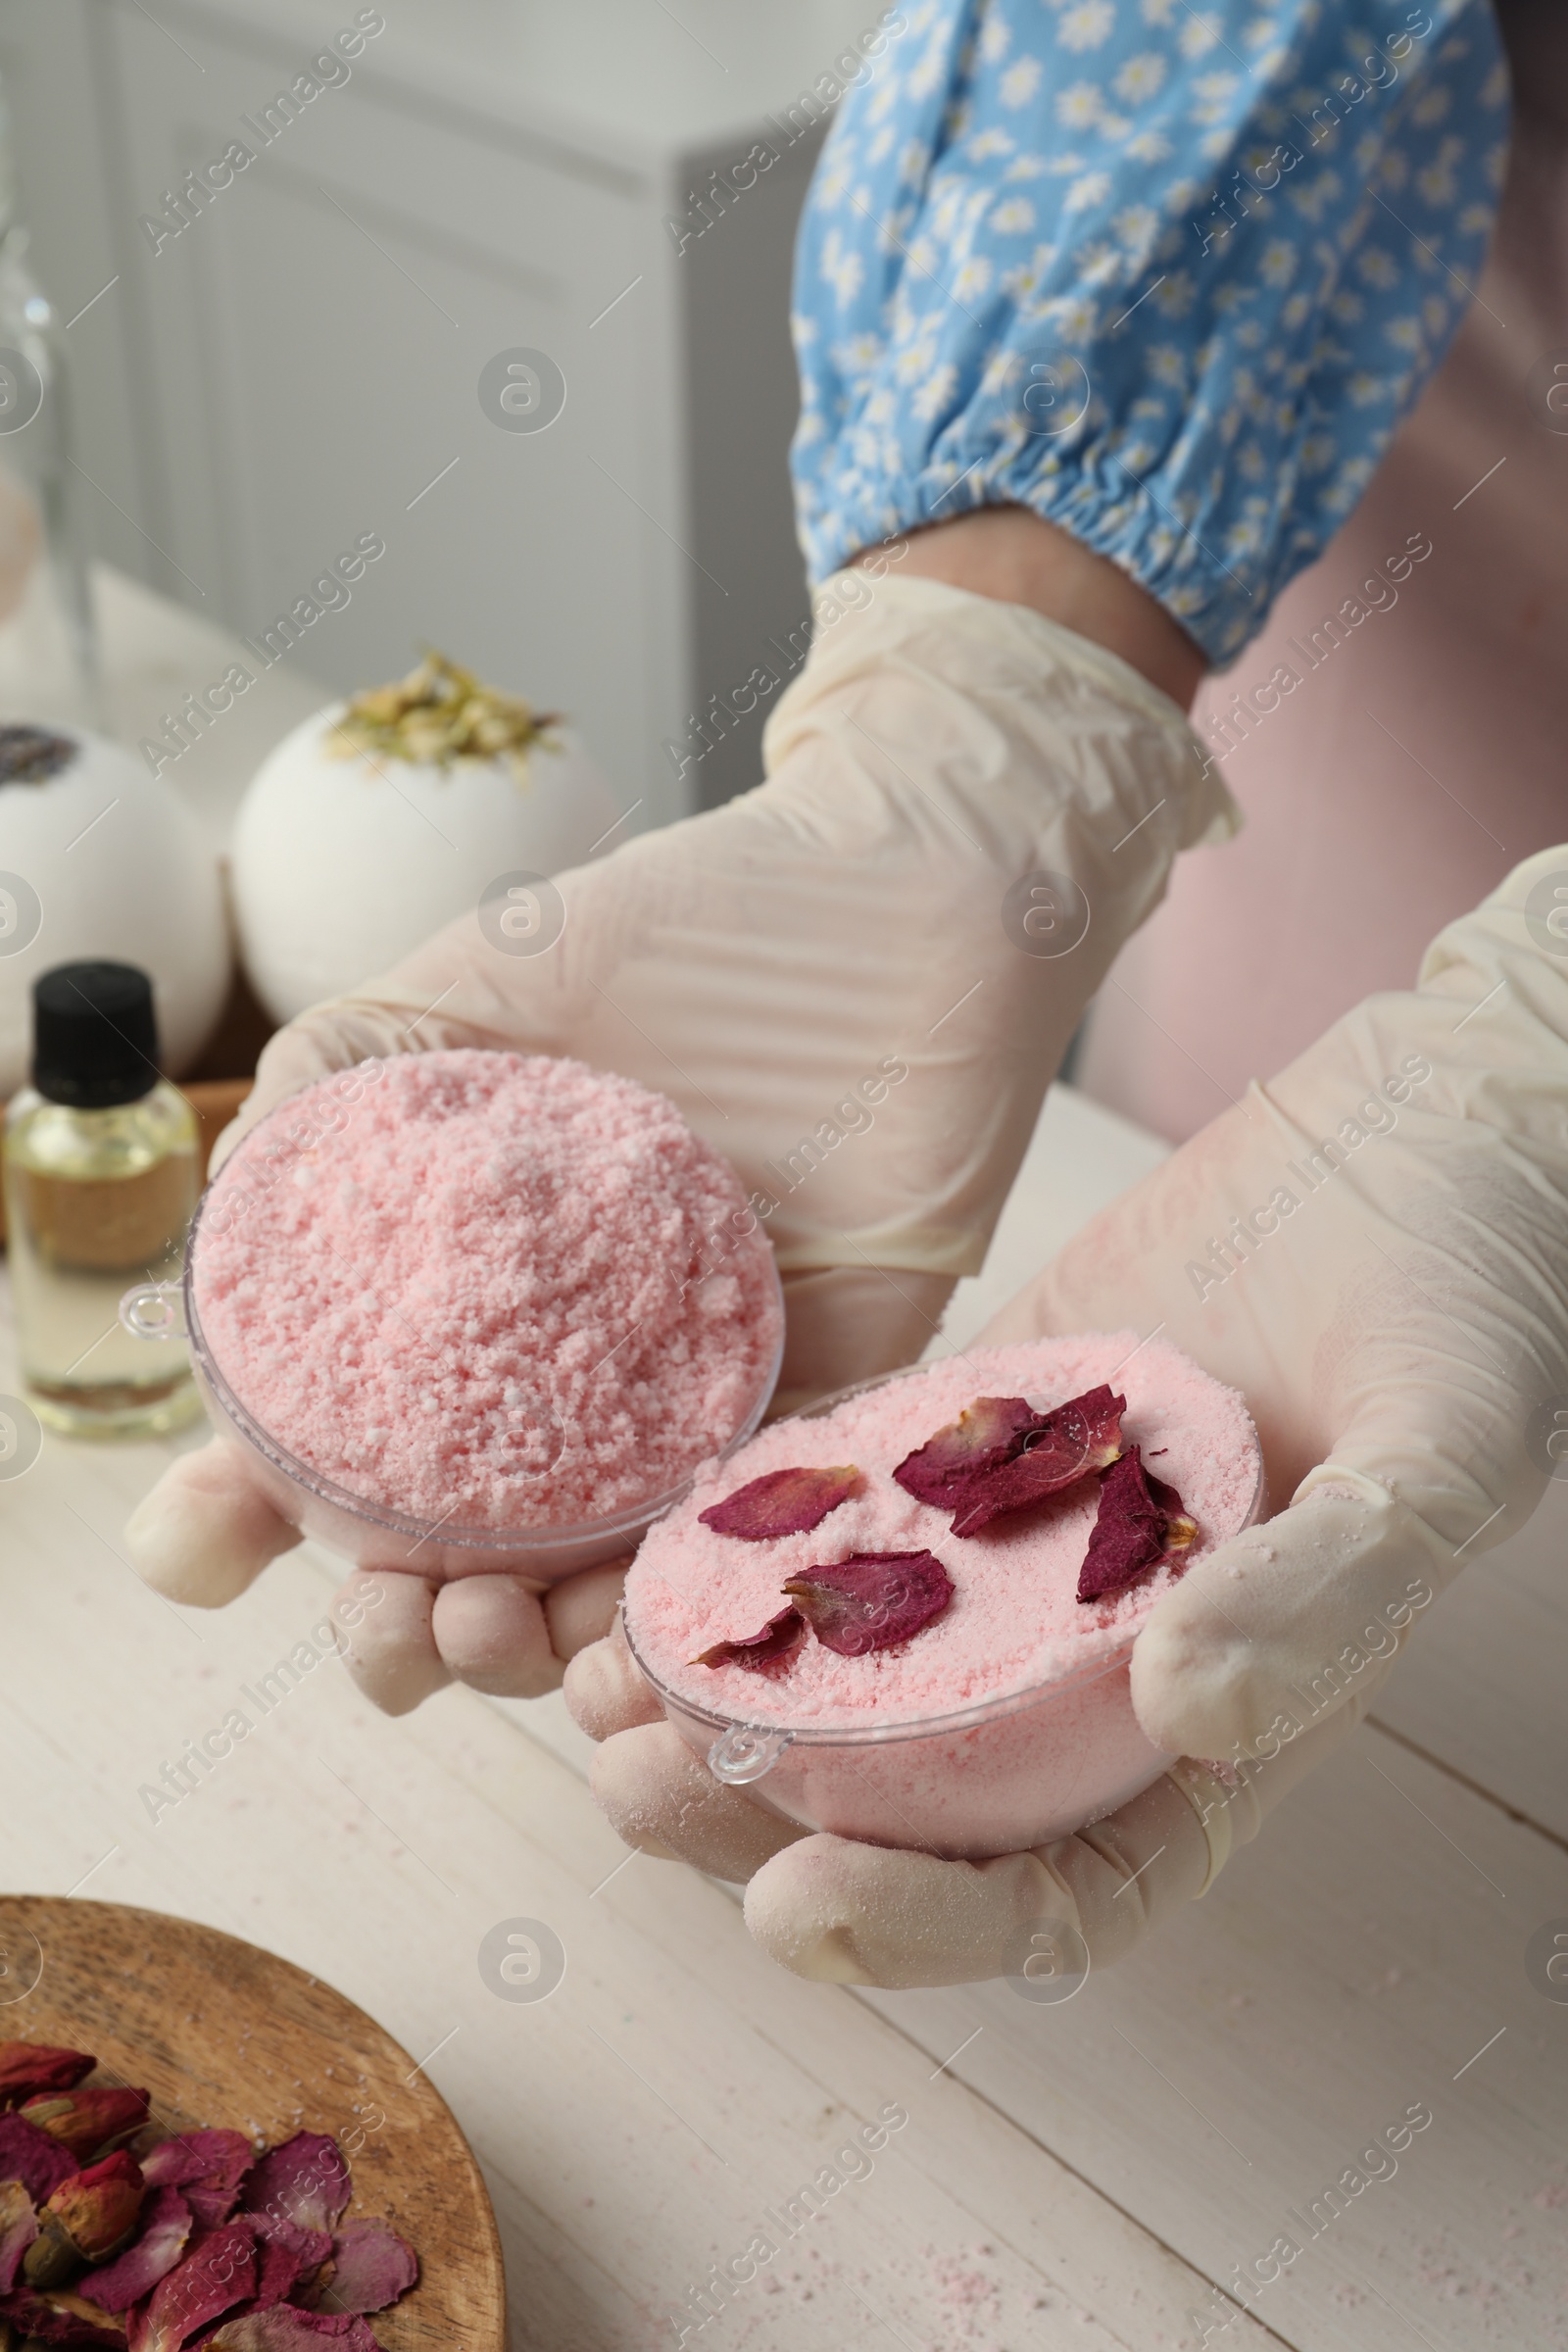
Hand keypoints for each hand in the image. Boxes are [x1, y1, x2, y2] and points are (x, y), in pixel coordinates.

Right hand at [129, 558, 1227, 1710]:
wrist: (911, 881)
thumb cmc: (699, 922)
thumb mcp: (486, 978)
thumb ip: (346, 1078)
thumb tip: (219, 1207)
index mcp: (486, 1293)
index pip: (354, 1439)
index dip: (258, 1517)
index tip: (206, 1550)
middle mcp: (586, 1372)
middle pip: (475, 1553)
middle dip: (407, 1627)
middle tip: (390, 1634)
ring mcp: (711, 1400)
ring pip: (613, 1582)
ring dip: (542, 1649)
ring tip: (493, 1640)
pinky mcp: (848, 1402)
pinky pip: (771, 1538)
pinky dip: (699, 1603)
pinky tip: (637, 1640)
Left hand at [573, 847, 1567, 1980]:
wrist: (1430, 1138)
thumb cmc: (1480, 1310)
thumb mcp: (1439, 1455)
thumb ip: (1331, 1593)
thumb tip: (1189, 1719)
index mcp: (1217, 1722)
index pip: (1064, 1885)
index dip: (930, 1928)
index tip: (796, 1914)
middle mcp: (1092, 1654)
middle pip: (911, 1797)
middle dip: (762, 1821)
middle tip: (633, 1792)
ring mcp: (1018, 1541)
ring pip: (843, 1663)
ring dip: (714, 1692)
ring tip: (583, 1682)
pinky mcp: (968, 1422)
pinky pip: (835, 1499)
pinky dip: (737, 1534)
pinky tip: (634, 1538)